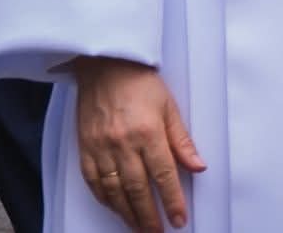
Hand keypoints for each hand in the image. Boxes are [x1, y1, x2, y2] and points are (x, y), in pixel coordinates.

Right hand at [72, 57, 205, 231]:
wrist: (104, 66)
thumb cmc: (140, 83)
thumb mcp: (170, 106)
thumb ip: (182, 140)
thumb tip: (198, 167)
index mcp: (148, 132)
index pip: (164, 175)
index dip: (172, 200)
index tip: (179, 218)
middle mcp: (122, 144)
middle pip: (137, 189)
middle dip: (148, 216)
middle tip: (157, 232)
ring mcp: (100, 148)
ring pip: (114, 191)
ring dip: (127, 213)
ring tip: (139, 227)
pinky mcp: (84, 149)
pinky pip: (93, 182)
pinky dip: (105, 199)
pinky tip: (115, 208)